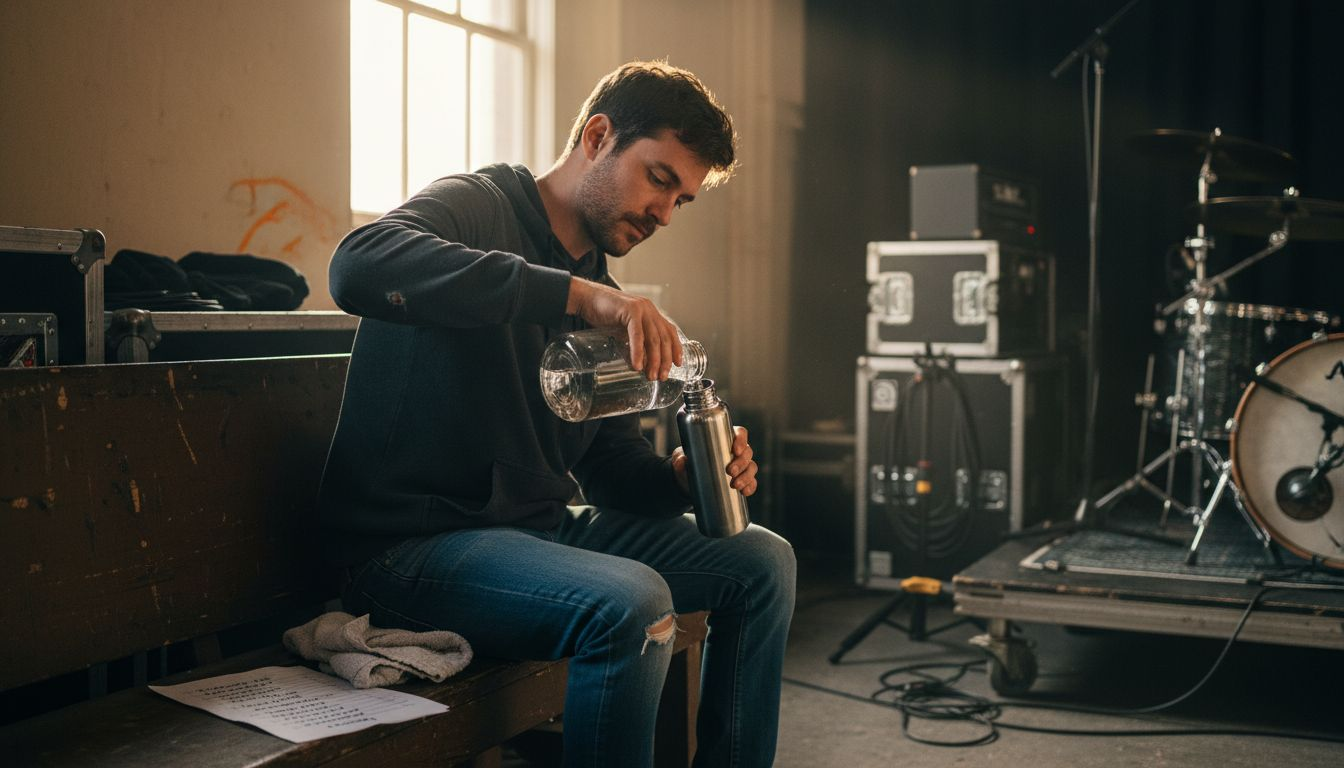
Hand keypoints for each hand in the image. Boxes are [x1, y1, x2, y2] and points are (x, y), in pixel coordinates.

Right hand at [567, 277, 681, 379]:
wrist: (585, 298)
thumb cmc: (602, 314)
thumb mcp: (624, 329)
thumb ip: (635, 341)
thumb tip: (641, 365)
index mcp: (651, 313)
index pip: (670, 331)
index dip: (676, 348)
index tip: (678, 365)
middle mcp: (649, 309)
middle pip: (664, 338)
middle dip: (665, 360)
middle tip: (661, 377)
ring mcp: (641, 308)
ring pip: (653, 338)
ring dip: (654, 360)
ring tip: (650, 375)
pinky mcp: (630, 310)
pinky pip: (637, 334)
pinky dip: (638, 351)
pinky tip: (637, 364)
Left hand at [670, 426, 758, 496]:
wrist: (689, 482)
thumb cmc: (688, 462)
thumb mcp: (681, 458)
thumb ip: (679, 458)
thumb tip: (682, 460)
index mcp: (725, 439)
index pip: (740, 434)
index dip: (741, 440)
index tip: (736, 450)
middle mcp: (736, 452)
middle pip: (747, 452)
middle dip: (742, 462)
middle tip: (730, 471)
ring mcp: (741, 466)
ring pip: (751, 467)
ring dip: (746, 476)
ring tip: (735, 485)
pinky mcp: (741, 480)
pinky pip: (751, 483)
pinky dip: (750, 487)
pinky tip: (744, 492)